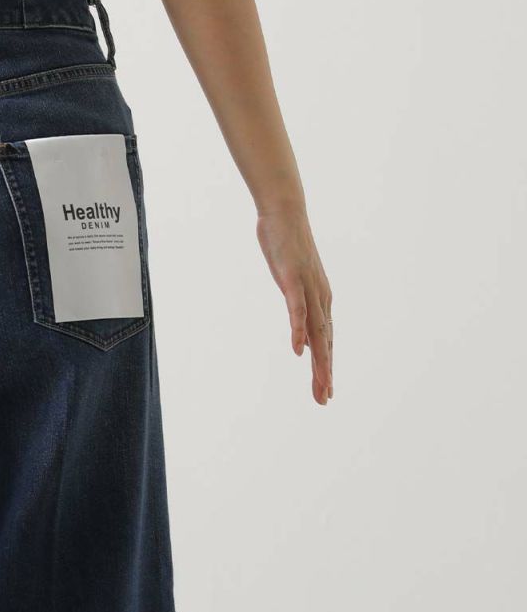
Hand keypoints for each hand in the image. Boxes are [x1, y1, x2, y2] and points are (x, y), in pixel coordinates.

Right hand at [256, 205, 333, 405]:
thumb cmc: (288, 246)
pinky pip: (298, 310)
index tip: (324, 392)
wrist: (285, 212)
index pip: (325, 342)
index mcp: (320, 301)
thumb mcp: (294, 280)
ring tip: (321, 383)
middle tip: (324, 399)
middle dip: (325, 373)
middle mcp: (320, 298)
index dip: (325, 368)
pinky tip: (298, 350)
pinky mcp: (294, 279)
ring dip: (319, 360)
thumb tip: (298, 314)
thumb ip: (298, 301)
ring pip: (317, 331)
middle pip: (325, 343)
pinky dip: (299, 331)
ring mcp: (308, 289)